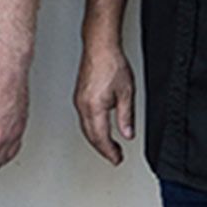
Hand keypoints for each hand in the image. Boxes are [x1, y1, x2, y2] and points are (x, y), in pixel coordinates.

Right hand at [73, 42, 136, 165]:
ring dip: (97, 140)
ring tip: (109, 146)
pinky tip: (100, 129)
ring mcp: (79, 101)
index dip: (109, 152)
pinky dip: (92, 129)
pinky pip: (84, 119)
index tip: (117, 159)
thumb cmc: (112, 65)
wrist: (100, 47)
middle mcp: (83, 106)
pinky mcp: (79, 96)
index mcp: (94, 107)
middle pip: (91, 136)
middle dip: (103, 149)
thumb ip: (126, 117)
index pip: (101, 138)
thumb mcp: (126, 93)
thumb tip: (127, 134)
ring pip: (86, 128)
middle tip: (115, 156)